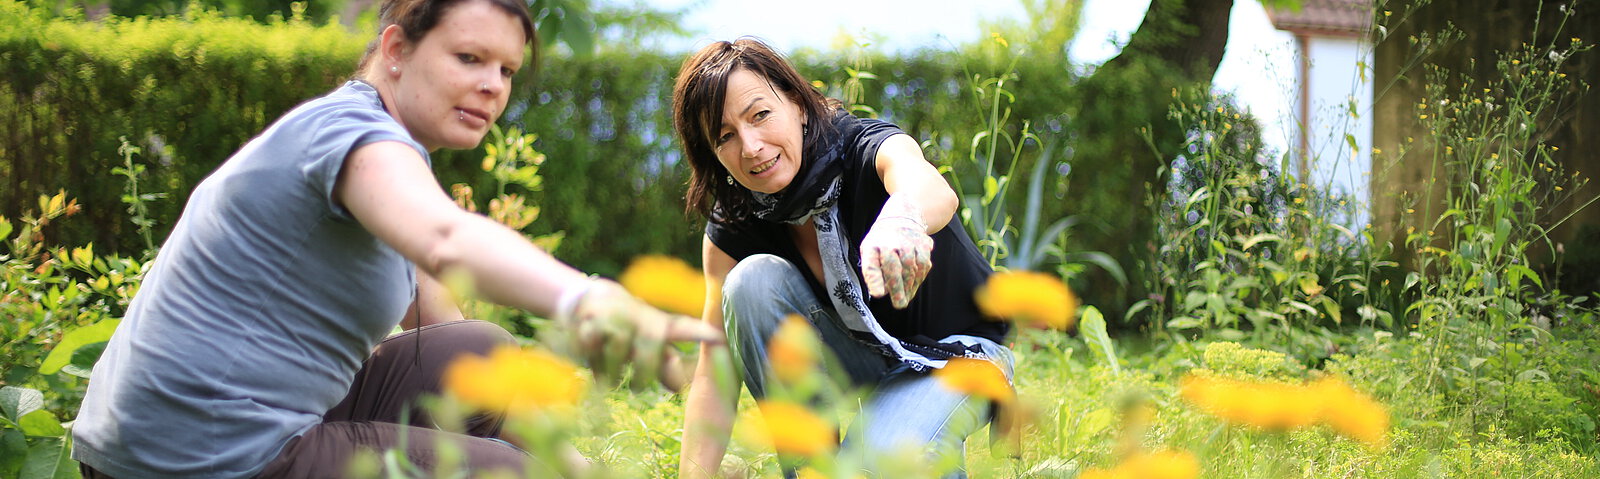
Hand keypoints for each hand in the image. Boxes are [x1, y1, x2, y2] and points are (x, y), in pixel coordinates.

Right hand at [559, 279, 721, 388]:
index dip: (699, 333)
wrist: (589, 300)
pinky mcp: (590, 322)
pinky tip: (595, 370)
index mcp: (657, 324)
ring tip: (612, 384)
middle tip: (637, 390)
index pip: (682, 328)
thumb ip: (663, 364)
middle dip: (645, 369)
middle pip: (650, 341)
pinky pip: (593, 348)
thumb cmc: (628, 328)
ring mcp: (615, 317)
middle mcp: (639, 317)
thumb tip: (680, 388)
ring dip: (615, 371)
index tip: (717, 339)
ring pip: (619, 347)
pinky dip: (594, 364)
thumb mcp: (647, 343)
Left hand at [860, 196, 933, 308]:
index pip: (872, 264)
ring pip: (911, 269)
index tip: (878, 294)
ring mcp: (909, 243)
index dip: (875, 279)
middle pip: (895, 269)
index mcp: (873, 246)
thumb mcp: (869, 251)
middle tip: (899, 304)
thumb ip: (872, 271)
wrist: (901, 217)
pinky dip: (919, 278)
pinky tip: (913, 287)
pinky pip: (923, 266)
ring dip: (909, 287)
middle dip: (897, 289)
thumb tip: (880, 293)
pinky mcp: (923, 245)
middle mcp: (891, 242)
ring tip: (905, 299)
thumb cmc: (881, 241)